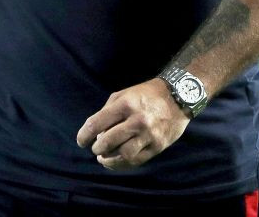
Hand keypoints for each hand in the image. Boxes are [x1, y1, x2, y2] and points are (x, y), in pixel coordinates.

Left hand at [75, 78, 189, 169]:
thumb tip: (95, 132)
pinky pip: (137, 161)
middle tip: (95, 149)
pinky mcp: (158, 146)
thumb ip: (108, 111)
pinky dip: (123, 164)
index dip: (84, 135)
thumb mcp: (123, 94)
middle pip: (108, 141)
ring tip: (104, 158)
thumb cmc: (145, 94)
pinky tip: (117, 161)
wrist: (177, 97)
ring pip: (123, 155)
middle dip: (97, 148)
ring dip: (109, 160)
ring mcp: (149, 135)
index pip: (97, 123)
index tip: (81, 142)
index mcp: (125, 104)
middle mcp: (137, 120)